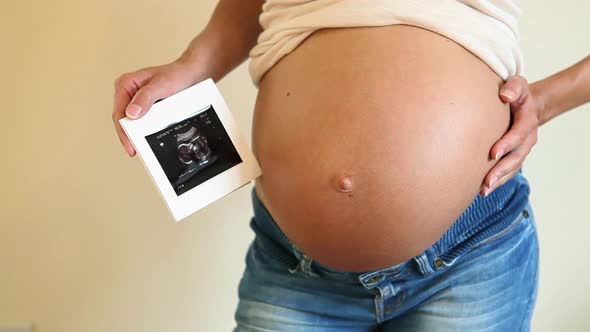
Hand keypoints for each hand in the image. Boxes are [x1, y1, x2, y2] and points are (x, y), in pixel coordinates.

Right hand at [112, 61, 200, 156]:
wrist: (192, 74)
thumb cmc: (177, 75)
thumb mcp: (161, 85)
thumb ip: (145, 97)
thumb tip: (132, 112)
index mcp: (125, 84)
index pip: (119, 113)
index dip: (123, 132)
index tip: (130, 145)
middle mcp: (128, 93)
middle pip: (123, 120)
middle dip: (128, 136)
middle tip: (135, 151)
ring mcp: (136, 100)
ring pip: (132, 122)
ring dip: (136, 134)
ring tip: (141, 149)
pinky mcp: (146, 106)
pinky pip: (142, 121)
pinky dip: (144, 130)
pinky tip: (148, 139)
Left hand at [481, 75, 541, 196]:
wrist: (522, 104)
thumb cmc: (514, 93)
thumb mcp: (516, 84)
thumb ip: (512, 87)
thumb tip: (504, 95)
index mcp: (527, 120)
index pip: (518, 134)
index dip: (507, 144)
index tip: (493, 153)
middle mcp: (527, 138)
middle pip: (516, 157)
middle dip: (502, 170)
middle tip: (487, 181)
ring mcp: (521, 149)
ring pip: (512, 167)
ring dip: (499, 180)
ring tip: (484, 191)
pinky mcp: (513, 156)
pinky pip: (507, 171)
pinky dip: (497, 181)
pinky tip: (482, 191)